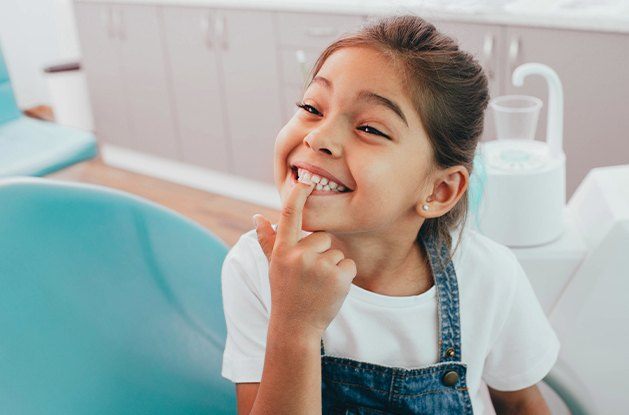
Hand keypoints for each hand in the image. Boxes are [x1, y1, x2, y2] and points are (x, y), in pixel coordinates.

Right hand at [253, 179, 357, 336]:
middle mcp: (299, 255)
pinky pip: (349, 264)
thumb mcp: (273, 266)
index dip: (298, 195)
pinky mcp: (338, 277)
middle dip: (321, 252)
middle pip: (323, 236)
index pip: (289, 215)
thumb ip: (267, 240)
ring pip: (337, 252)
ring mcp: (319, 266)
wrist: (296, 327)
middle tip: (310, 276)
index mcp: (283, 250)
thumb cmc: (285, 293)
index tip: (305, 180)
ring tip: (318, 286)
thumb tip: (257, 216)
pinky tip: (331, 290)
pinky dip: (345, 276)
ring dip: (333, 267)